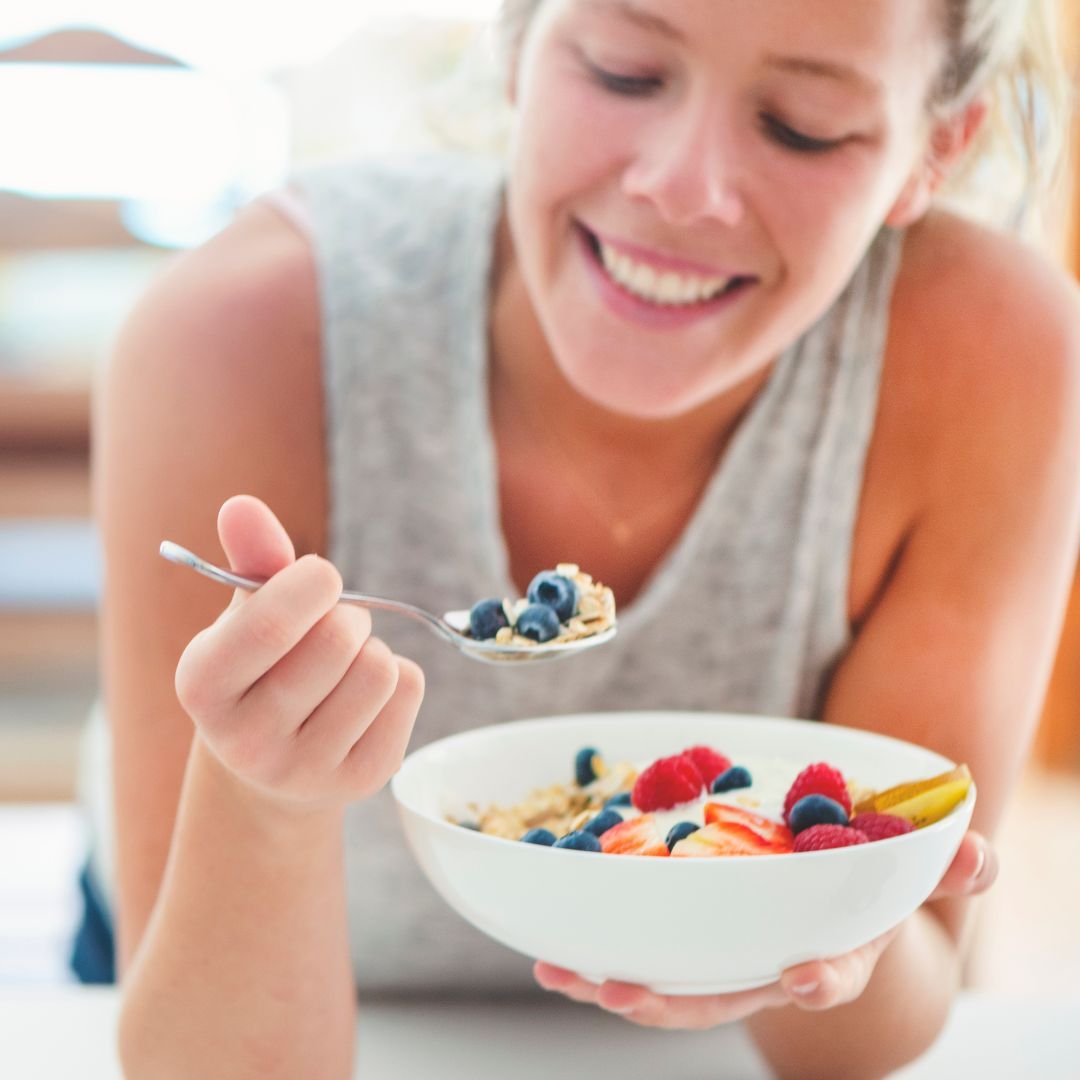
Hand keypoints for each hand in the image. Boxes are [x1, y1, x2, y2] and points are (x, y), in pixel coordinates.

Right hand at [174, 495, 423, 811]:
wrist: (273, 764)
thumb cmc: (262, 666)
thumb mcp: (245, 614)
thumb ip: (250, 559)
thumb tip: (241, 505)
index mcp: (202, 686)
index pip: (269, 623)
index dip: (311, 583)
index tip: (320, 577)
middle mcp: (245, 741)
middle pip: (338, 641)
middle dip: (346, 615)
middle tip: (331, 626)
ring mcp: (305, 771)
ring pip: (379, 668)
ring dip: (372, 648)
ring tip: (344, 664)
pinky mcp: (362, 780)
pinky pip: (409, 690)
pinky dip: (399, 677)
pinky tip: (364, 695)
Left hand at [534, 830, 996, 1028]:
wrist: (832, 891)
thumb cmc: (873, 881)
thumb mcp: (913, 866)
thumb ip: (947, 862)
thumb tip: (979, 854)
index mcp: (831, 948)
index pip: (832, 973)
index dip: (823, 981)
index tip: (806, 980)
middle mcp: (768, 965)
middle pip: (722, 996)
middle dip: (671, 1002)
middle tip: (622, 992)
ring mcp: (721, 957)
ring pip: (667, 985)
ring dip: (612, 981)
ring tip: (561, 972)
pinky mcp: (686, 938)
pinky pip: (640, 952)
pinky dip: (596, 952)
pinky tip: (550, 947)